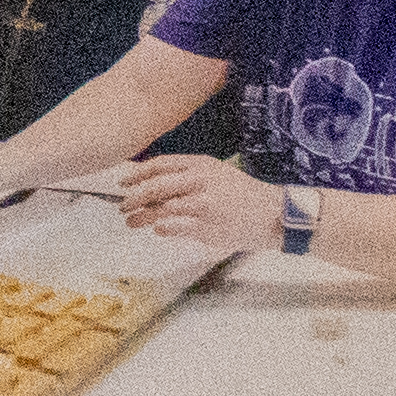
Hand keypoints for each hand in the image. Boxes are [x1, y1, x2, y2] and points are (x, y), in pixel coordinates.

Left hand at [108, 156, 282, 255]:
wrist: (273, 213)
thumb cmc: (242, 193)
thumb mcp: (216, 172)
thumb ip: (187, 174)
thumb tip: (152, 182)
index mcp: (201, 165)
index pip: (160, 165)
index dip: (137, 174)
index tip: (123, 182)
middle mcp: (200, 182)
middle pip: (156, 187)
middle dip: (134, 197)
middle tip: (122, 205)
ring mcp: (203, 206)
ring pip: (162, 209)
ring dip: (142, 217)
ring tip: (131, 222)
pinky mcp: (207, 228)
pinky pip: (176, 228)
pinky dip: (162, 229)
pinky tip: (158, 230)